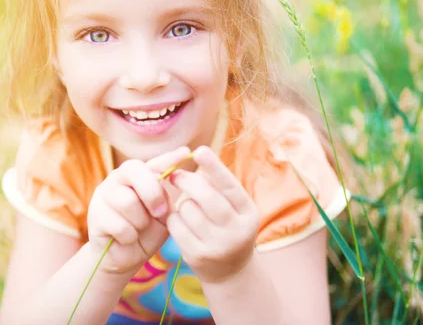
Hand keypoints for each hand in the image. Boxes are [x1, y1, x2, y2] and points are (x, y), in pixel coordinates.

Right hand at [87, 146, 190, 275]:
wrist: (126, 258)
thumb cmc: (147, 232)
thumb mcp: (163, 215)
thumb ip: (165, 197)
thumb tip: (174, 178)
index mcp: (139, 175)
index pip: (155, 162)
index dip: (169, 157)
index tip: (186, 152)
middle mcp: (119, 178)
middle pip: (135, 172)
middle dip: (152, 194)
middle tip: (159, 213)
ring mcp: (104, 194)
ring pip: (128, 201)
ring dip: (140, 222)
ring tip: (138, 229)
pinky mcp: (95, 214)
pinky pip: (119, 225)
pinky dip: (129, 237)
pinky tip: (126, 239)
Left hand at [166, 145, 259, 283]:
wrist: (229, 272)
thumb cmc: (228, 228)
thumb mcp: (234, 208)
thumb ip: (219, 186)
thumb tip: (199, 158)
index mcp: (249, 213)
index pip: (230, 186)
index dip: (214, 167)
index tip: (199, 150)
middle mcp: (237, 231)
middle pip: (207, 198)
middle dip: (188, 181)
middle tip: (176, 174)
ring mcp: (218, 246)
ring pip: (188, 210)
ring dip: (182, 202)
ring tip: (186, 205)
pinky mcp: (198, 256)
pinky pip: (176, 226)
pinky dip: (173, 218)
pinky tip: (179, 219)